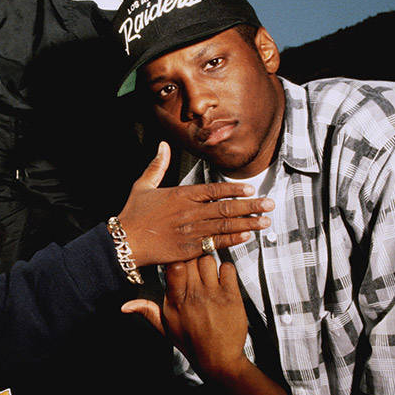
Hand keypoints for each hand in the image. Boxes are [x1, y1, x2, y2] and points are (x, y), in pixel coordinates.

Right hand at [115, 144, 272, 265]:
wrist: (124, 241)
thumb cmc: (133, 214)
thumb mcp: (143, 185)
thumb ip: (157, 166)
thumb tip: (163, 145)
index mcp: (181, 195)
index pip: (215, 190)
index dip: (235, 190)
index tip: (251, 190)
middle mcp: (190, 212)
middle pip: (226, 207)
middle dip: (251, 206)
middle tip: (270, 204)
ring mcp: (190, 231)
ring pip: (225, 225)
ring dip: (248, 223)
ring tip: (266, 221)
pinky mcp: (188, 249)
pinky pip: (215, 243)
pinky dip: (232, 240)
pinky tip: (247, 236)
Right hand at [125, 256, 249, 377]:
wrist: (218, 360)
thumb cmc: (192, 343)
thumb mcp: (165, 328)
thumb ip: (147, 311)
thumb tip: (125, 306)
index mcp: (175, 301)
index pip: (174, 266)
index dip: (177, 260)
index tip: (179, 263)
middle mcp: (193, 296)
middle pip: (191, 260)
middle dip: (192, 260)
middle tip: (195, 269)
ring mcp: (213, 295)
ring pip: (208, 260)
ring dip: (209, 264)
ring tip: (209, 275)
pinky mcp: (231, 297)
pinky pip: (228, 268)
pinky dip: (225, 270)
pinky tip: (223, 280)